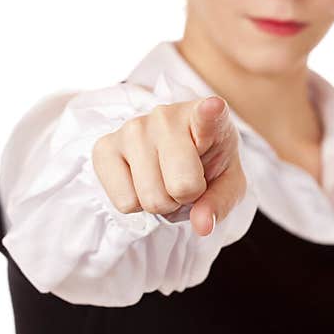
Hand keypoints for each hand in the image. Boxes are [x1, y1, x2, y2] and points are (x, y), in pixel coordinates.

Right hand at [91, 95, 245, 235]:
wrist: (176, 152)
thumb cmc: (207, 163)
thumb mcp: (228, 183)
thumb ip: (221, 202)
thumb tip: (202, 225)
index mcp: (207, 118)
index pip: (207, 116)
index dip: (209, 114)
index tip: (213, 107)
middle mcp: (166, 116)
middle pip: (181, 186)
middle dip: (185, 197)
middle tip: (185, 181)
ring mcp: (132, 128)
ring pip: (150, 198)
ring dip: (161, 201)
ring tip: (164, 179)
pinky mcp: (104, 146)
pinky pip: (124, 202)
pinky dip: (137, 204)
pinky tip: (142, 180)